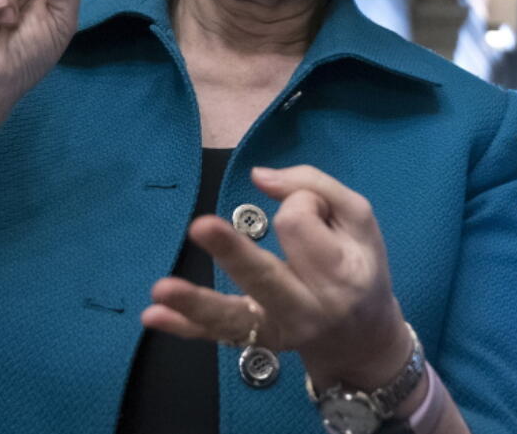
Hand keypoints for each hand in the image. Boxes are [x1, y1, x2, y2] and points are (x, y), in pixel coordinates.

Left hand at [141, 165, 411, 391]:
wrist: (364, 339)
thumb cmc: (359, 266)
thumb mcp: (357, 219)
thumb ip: (315, 186)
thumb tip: (260, 176)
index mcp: (339, 273)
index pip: (298, 222)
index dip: (299, 201)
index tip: (313, 209)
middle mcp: (308, 308)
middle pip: (265, 274)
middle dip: (233, 251)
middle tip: (200, 226)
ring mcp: (277, 330)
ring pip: (233, 317)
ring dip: (195, 302)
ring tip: (160, 290)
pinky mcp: (254, 340)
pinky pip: (216, 334)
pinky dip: (184, 327)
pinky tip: (152, 317)